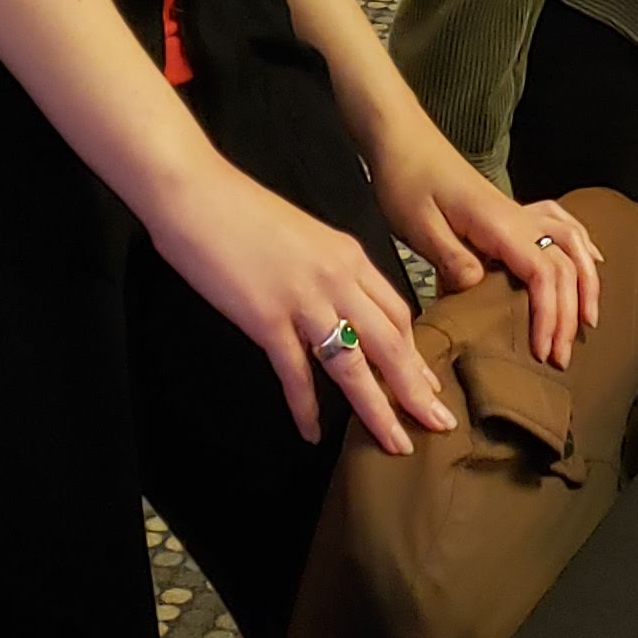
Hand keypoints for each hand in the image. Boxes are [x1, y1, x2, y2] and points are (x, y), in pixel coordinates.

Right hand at [139, 159, 458, 452]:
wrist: (198, 193)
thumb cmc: (243, 211)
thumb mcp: (305, 236)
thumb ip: (327, 271)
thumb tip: (338, 306)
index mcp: (349, 256)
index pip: (398, 312)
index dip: (415, 354)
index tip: (429, 385)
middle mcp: (338, 278)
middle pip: (391, 343)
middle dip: (417, 390)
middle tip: (440, 426)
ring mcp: (304, 299)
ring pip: (354, 365)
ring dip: (378, 409)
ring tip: (395, 443)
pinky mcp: (267, 318)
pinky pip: (296, 373)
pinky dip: (306, 407)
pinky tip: (312, 432)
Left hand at [368, 126, 605, 368]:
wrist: (402, 139)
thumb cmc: (406, 181)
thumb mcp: (418, 225)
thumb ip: (451, 258)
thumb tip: (479, 288)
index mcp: (498, 225)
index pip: (543, 273)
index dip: (550, 315)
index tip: (542, 352)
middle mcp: (518, 217)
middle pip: (564, 265)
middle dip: (568, 314)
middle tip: (560, 358)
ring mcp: (517, 212)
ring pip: (572, 242)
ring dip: (586, 282)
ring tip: (588, 319)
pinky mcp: (510, 212)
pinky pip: (560, 223)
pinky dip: (582, 243)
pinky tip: (592, 259)